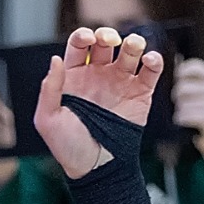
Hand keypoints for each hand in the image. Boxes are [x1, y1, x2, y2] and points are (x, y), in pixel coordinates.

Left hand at [33, 25, 161, 179]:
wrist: (97, 169)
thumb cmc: (69, 147)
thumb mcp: (48, 119)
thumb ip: (49, 89)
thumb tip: (54, 59)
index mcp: (74, 77)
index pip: (78, 45)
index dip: (83, 35)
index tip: (87, 39)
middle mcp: (97, 75)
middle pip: (105, 43)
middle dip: (108, 35)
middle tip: (110, 40)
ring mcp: (120, 83)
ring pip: (130, 51)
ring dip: (133, 42)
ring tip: (134, 47)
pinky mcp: (140, 94)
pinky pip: (150, 70)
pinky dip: (154, 60)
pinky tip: (150, 60)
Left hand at [170, 56, 203, 168]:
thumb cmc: (202, 114)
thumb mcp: (198, 93)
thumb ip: (188, 78)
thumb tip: (175, 58)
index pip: (193, 65)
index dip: (179, 73)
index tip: (175, 81)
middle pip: (182, 87)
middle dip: (175, 97)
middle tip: (178, 104)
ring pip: (183, 102)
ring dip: (178, 110)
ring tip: (182, 114)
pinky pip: (188, 114)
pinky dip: (182, 119)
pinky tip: (183, 121)